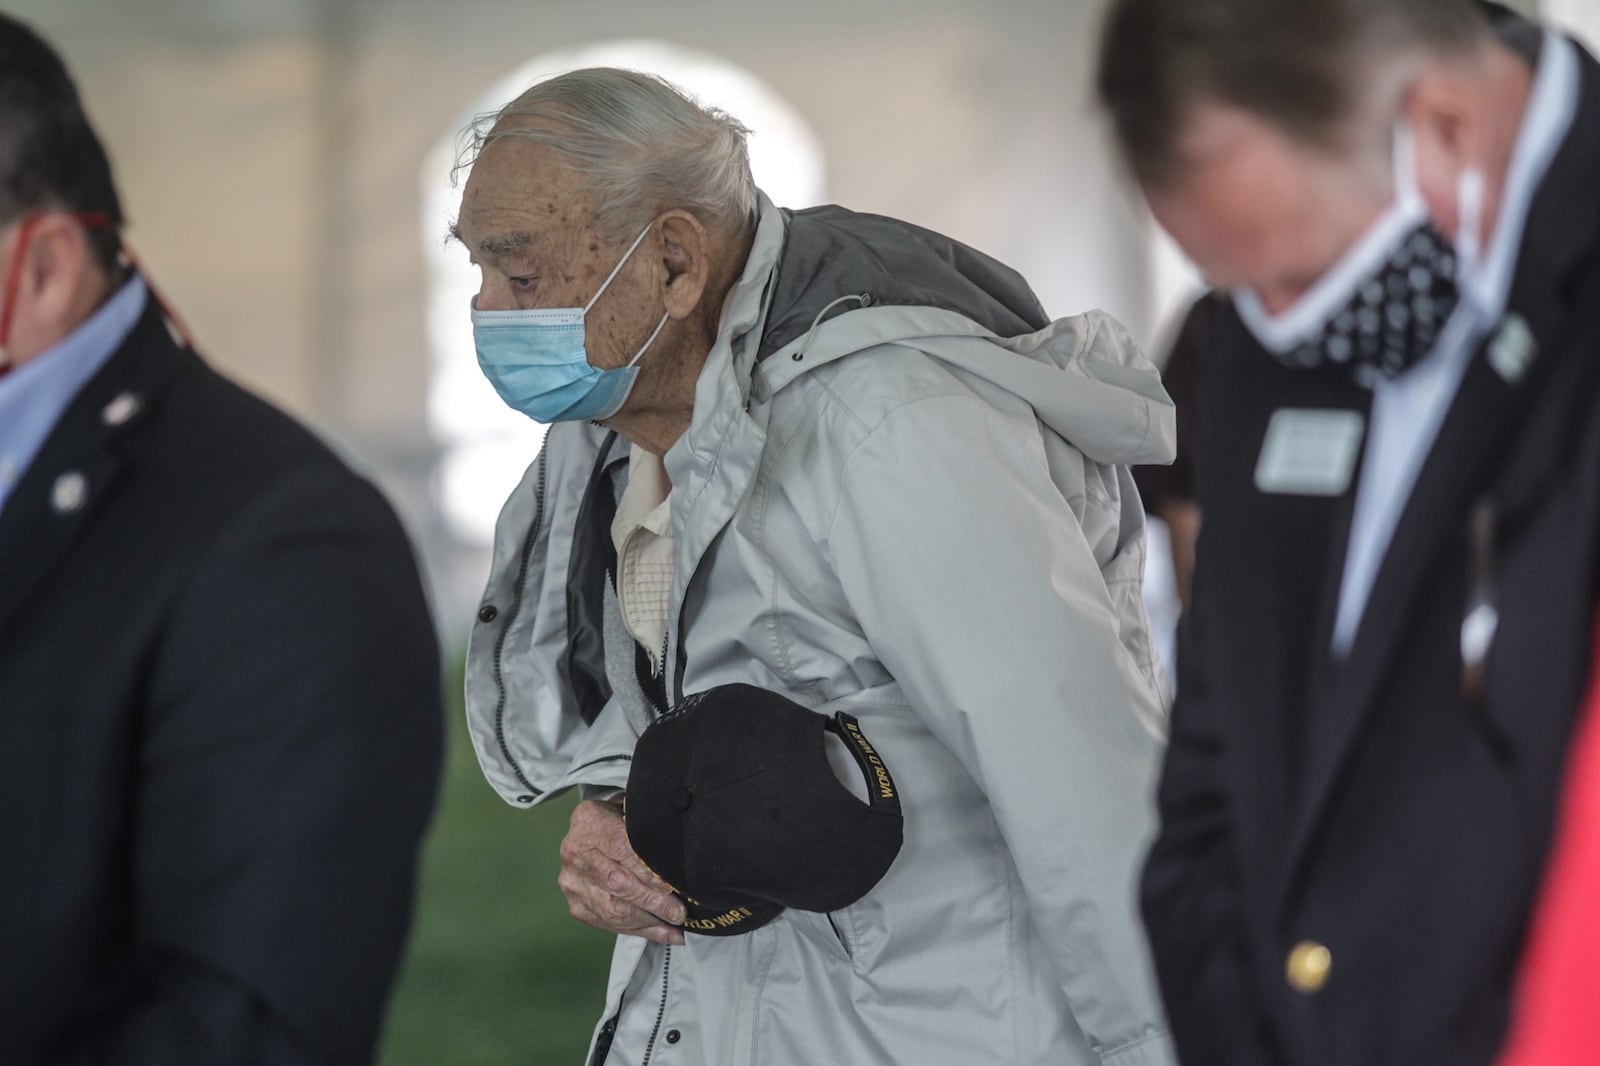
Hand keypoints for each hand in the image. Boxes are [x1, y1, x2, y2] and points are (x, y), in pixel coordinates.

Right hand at [558, 797, 686, 944]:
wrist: (591, 832)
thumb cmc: (620, 820)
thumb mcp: (634, 812)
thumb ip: (651, 828)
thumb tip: (681, 853)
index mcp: (590, 820)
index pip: (621, 847)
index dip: (646, 870)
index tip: (669, 885)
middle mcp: (576, 852)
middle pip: (615, 882)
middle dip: (651, 900)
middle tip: (677, 911)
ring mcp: (573, 882)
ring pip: (612, 909)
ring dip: (648, 920)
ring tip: (675, 924)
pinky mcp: (577, 905)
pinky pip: (610, 924)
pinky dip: (642, 930)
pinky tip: (665, 932)